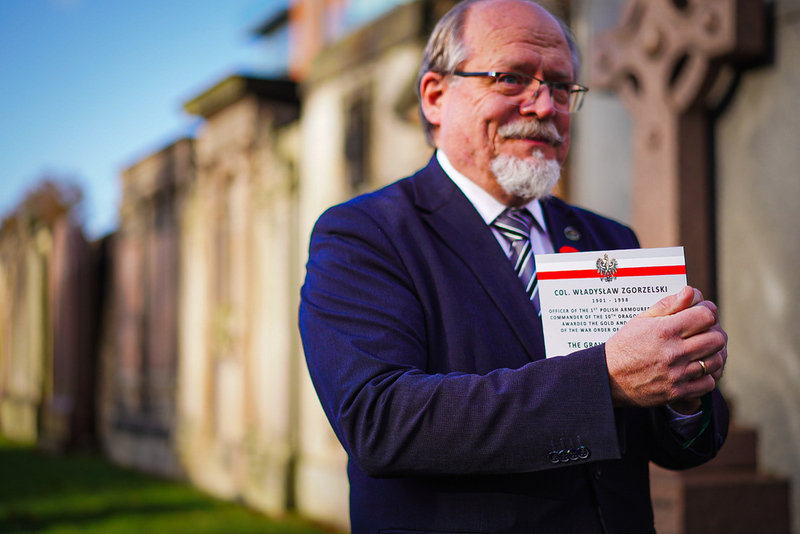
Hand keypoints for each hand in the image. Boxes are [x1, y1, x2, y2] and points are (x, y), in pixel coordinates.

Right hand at [605, 286, 727, 410]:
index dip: (708, 311)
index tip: (703, 313)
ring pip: (716, 361)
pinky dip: (707, 376)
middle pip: (716, 339)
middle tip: (705, 332)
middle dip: (714, 332)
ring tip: (702, 351)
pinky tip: (697, 369)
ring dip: (713, 354)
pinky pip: (708, 383)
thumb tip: (691, 292)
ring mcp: (677, 374)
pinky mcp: (678, 392)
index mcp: (665, 330)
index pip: (706, 316)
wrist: (608, 378)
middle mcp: (673, 352)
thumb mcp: (641, 320)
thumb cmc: (625, 345)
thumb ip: (669, 305)